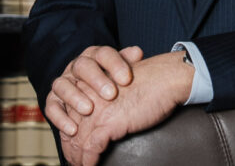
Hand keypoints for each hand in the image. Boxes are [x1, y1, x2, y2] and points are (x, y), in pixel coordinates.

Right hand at [45, 45, 143, 138]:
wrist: (91, 96)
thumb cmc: (111, 83)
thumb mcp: (121, 72)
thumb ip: (128, 63)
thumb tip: (137, 52)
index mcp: (95, 56)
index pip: (104, 54)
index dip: (115, 65)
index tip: (127, 80)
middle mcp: (77, 66)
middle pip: (83, 66)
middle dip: (96, 80)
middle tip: (111, 95)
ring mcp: (63, 82)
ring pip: (63, 85)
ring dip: (75, 97)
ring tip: (89, 110)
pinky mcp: (53, 100)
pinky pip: (52, 107)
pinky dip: (60, 118)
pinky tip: (73, 130)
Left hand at [65, 51, 193, 164]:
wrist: (165, 77)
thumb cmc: (150, 81)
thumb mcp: (120, 86)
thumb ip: (108, 96)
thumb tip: (108, 115)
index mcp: (88, 84)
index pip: (69, 113)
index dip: (69, 133)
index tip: (73, 145)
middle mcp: (87, 96)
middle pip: (70, 129)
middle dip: (71, 149)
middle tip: (74, 161)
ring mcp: (96, 110)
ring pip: (78, 141)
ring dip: (78, 159)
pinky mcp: (108, 122)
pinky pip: (90, 148)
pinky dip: (88, 162)